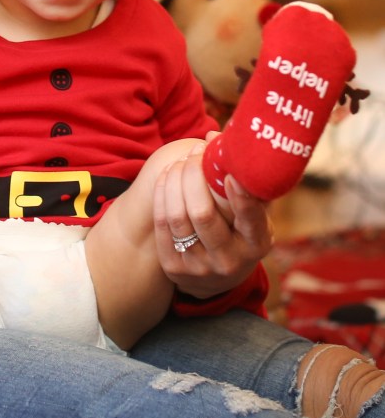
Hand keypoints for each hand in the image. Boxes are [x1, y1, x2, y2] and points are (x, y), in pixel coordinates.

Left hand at [153, 139, 273, 298]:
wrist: (212, 280)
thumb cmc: (238, 233)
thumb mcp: (253, 215)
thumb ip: (245, 181)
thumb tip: (216, 137)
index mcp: (256, 244)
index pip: (250, 220)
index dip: (240, 197)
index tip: (228, 173)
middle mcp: (229, 260)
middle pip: (203, 214)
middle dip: (193, 177)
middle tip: (193, 154)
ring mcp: (200, 266)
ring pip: (178, 217)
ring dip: (174, 182)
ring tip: (177, 163)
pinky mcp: (174, 266)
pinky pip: (162, 224)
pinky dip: (162, 195)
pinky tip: (165, 177)